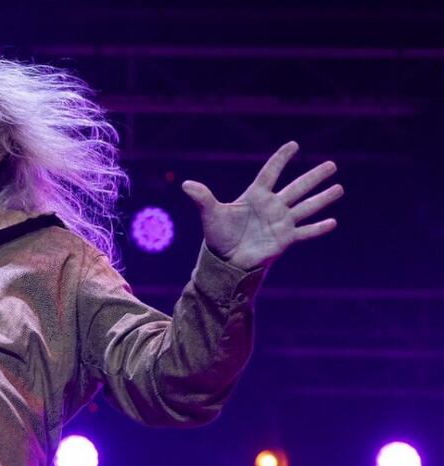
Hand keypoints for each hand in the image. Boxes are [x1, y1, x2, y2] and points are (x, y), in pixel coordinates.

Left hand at [182, 141, 344, 270]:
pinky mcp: (285, 239)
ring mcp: (281, 222)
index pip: (270, 172)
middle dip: (314, 176)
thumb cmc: (218, 236)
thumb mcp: (210, 215)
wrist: (226, 261)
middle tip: (332, 165)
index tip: (294, 145)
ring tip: (340, 187)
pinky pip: (305, 232)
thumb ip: (202, 198)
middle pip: (297, 187)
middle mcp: (272, 206)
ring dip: (323, 198)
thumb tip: (185, 184)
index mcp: (255, 196)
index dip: (281, 159)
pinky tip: (333, 222)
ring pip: (306, 207)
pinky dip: (318, 228)